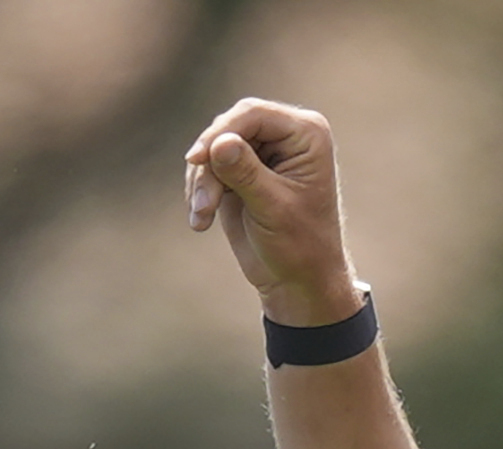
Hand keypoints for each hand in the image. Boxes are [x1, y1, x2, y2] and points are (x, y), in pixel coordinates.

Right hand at [185, 98, 362, 326]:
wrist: (297, 281)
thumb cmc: (299, 246)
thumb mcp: (273, 209)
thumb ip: (246, 173)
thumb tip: (219, 142)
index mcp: (306, 134)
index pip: (254, 115)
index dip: (221, 132)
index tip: (196, 160)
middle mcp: (285, 134)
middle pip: (229, 128)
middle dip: (209, 165)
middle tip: (203, 206)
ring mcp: (262, 150)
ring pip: (213, 148)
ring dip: (202, 183)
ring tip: (201, 219)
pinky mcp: (241, 169)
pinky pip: (208, 166)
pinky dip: (200, 190)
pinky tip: (201, 220)